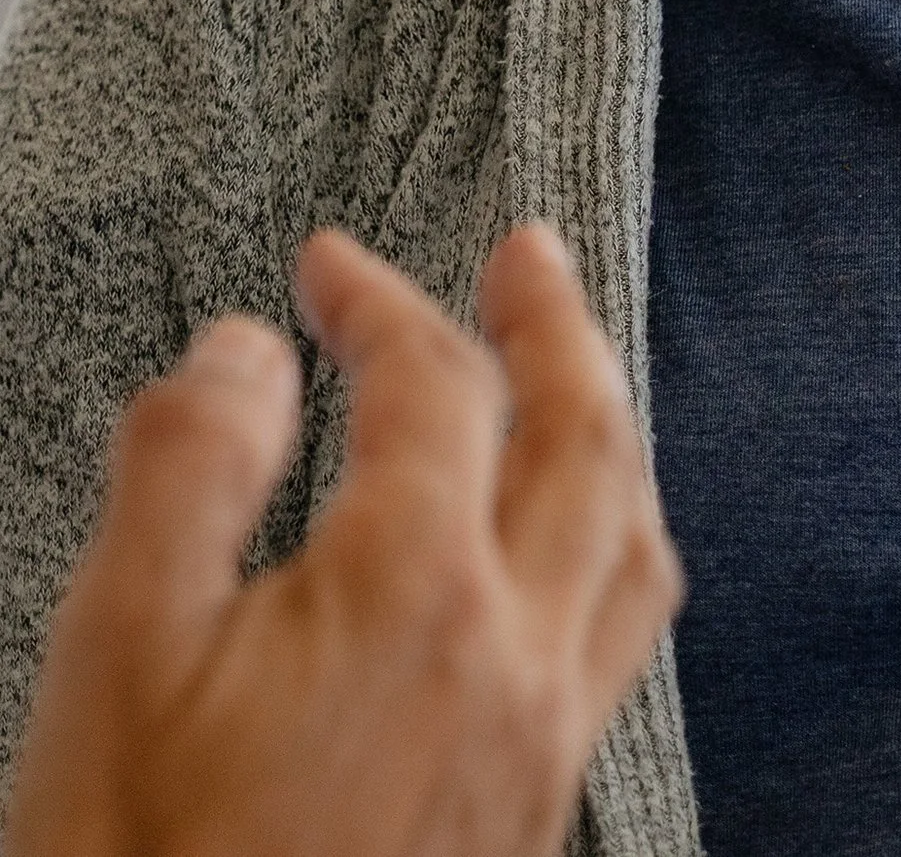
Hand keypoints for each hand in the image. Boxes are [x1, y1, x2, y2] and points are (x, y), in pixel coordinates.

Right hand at [2, 225, 679, 856]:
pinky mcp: (534, 822)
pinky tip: (567, 561)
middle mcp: (516, 658)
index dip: (380, 299)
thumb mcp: (113, 653)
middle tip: (530, 254)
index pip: (433, 384)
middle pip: (587, 437)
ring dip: (611, 435)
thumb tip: (250, 351)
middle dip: (558, 325)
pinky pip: (620, 641)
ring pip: (633, 542)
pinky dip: (610, 549)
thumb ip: (190, 469)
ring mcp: (543, 747)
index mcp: (418, 593)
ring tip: (576, 382)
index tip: (327, 266)